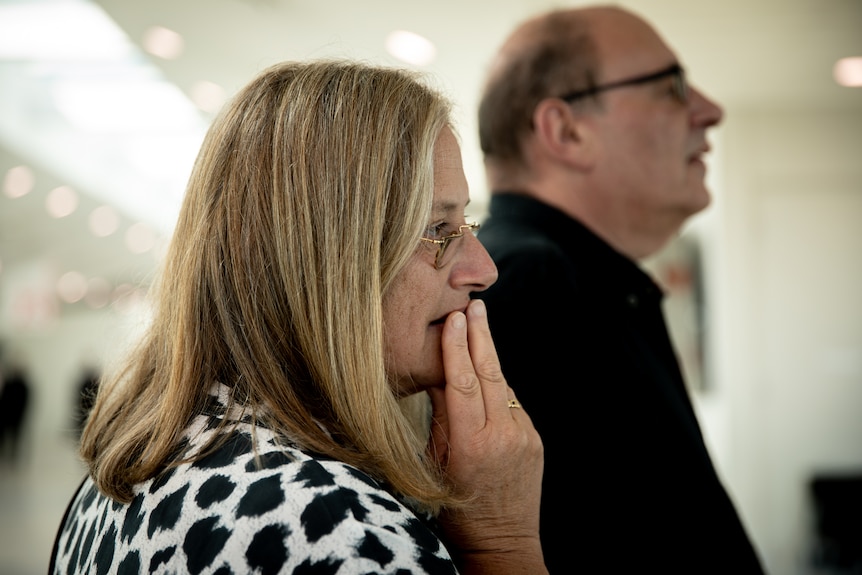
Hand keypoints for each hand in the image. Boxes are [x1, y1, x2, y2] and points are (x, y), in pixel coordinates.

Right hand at [427, 299, 546, 573]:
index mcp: (471, 444)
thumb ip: (440, 421)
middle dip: (481, 337)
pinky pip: (512, 403)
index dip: (456, 348)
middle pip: (490, 374)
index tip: (453, 319)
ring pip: (502, 385)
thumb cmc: (456, 508)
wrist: (503, 542)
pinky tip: (485, 374)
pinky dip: (497, 387)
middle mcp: (502, 436)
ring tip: (477, 327)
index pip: (462, 383)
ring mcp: (524, 436)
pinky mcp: (535, 440)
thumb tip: (439, 377)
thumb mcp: (435, 465)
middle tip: (474, 306)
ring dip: (488, 357)